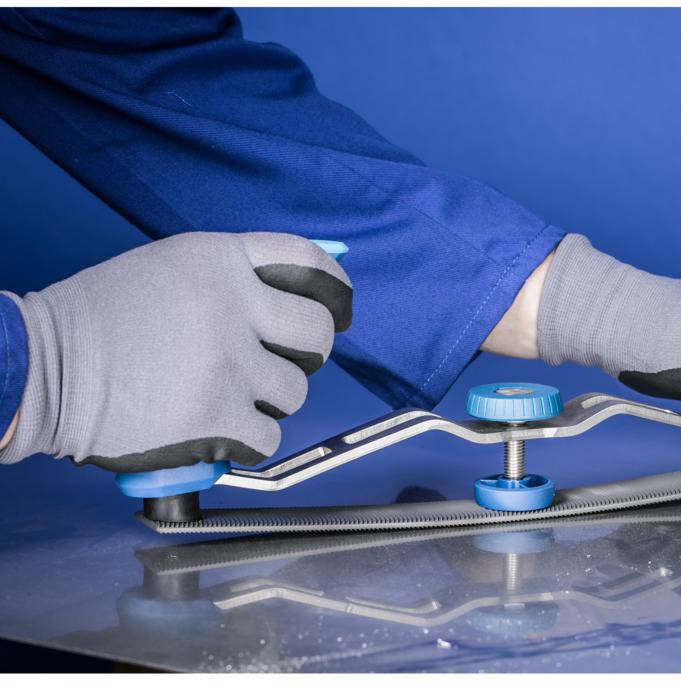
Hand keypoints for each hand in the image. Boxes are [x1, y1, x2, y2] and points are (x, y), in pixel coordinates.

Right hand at [0, 232, 351, 471]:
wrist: (43, 366)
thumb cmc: (100, 317)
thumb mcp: (169, 267)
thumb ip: (232, 275)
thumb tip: (292, 290)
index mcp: (221, 260)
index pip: (308, 263)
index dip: (334, 288)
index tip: (339, 306)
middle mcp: (234, 307)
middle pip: (317, 334)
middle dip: (308, 352)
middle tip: (282, 361)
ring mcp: (228, 363)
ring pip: (294, 391)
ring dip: (270, 398)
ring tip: (227, 394)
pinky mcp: (217, 416)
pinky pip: (268, 437)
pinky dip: (249, 438)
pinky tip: (219, 428)